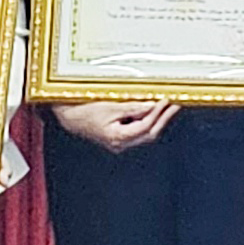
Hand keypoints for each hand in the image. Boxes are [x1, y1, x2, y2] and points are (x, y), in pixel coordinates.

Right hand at [55, 98, 177, 153]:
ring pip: (146, 133)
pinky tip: (153, 110)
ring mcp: (120, 142)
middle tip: (175, 104)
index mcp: (118, 138)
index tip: (167, 100)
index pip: (146, 127)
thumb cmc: (83, 110)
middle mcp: (120, 144)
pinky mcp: (119, 137)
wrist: (68, 116)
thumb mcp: (110, 106)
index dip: (159, 113)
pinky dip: (147, 120)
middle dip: (164, 118)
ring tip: (167, 106)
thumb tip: (152, 106)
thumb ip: (132, 107)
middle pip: (150, 133)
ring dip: (157, 119)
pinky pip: (138, 130)